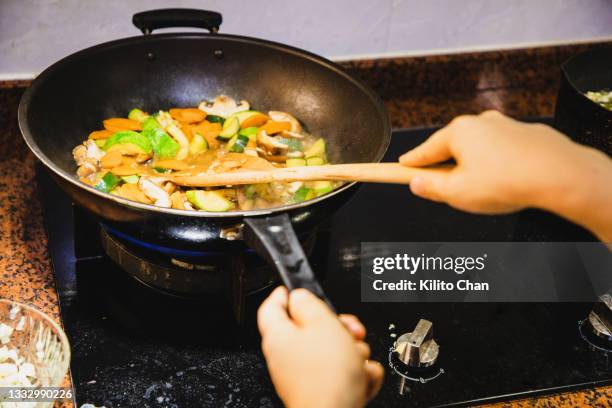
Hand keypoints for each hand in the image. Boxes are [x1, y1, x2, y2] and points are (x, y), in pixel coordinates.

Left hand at [258, 287, 383, 407]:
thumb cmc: (326, 375)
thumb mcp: (322, 323)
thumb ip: (309, 304)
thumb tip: (299, 296)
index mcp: (279, 337)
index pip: (272, 306)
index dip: (285, 293)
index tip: (298, 288)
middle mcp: (287, 357)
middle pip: (312, 329)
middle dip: (338, 327)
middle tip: (350, 329)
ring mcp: (304, 376)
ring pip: (333, 351)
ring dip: (353, 352)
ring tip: (357, 358)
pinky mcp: (323, 391)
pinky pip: (343, 373)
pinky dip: (357, 374)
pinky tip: (361, 377)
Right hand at [400, 111, 611, 240]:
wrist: (558, 174)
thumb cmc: (508, 181)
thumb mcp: (457, 194)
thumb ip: (432, 189)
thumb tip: (418, 185)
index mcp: (458, 133)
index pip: (424, 151)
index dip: (411, 162)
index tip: (400, 166)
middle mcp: (480, 123)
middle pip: (451, 147)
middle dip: (446, 167)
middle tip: (444, 188)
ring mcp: (505, 126)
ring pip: (479, 149)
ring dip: (473, 166)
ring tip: (481, 189)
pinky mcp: (526, 135)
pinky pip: (502, 151)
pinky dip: (497, 164)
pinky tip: (503, 181)